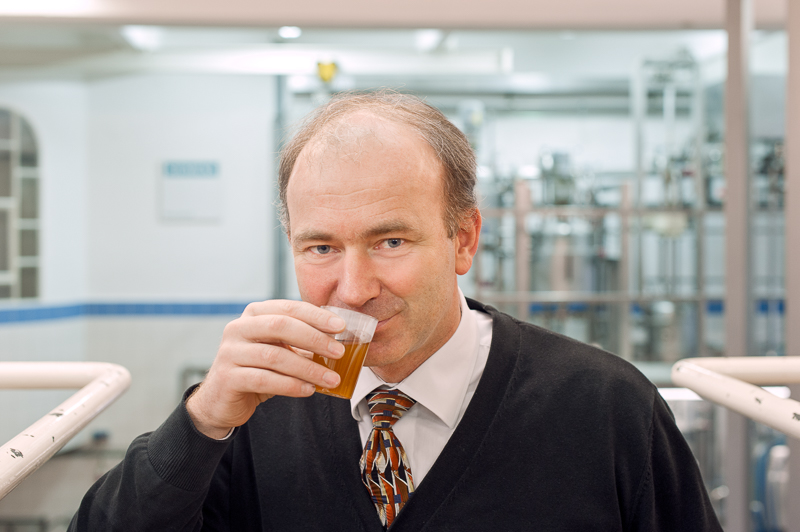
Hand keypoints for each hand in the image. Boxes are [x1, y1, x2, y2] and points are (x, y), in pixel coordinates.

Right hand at [186, 300, 345, 437]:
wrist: (220, 400)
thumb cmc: (256, 370)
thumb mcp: (278, 349)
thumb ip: (300, 341)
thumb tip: (338, 339)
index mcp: (253, 314)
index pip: (288, 308)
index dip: (316, 316)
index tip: (340, 327)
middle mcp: (238, 328)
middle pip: (281, 326)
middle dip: (315, 339)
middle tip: (339, 352)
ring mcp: (230, 352)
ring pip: (275, 356)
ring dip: (308, 368)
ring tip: (331, 379)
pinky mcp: (228, 377)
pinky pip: (265, 379)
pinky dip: (291, 385)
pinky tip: (309, 390)